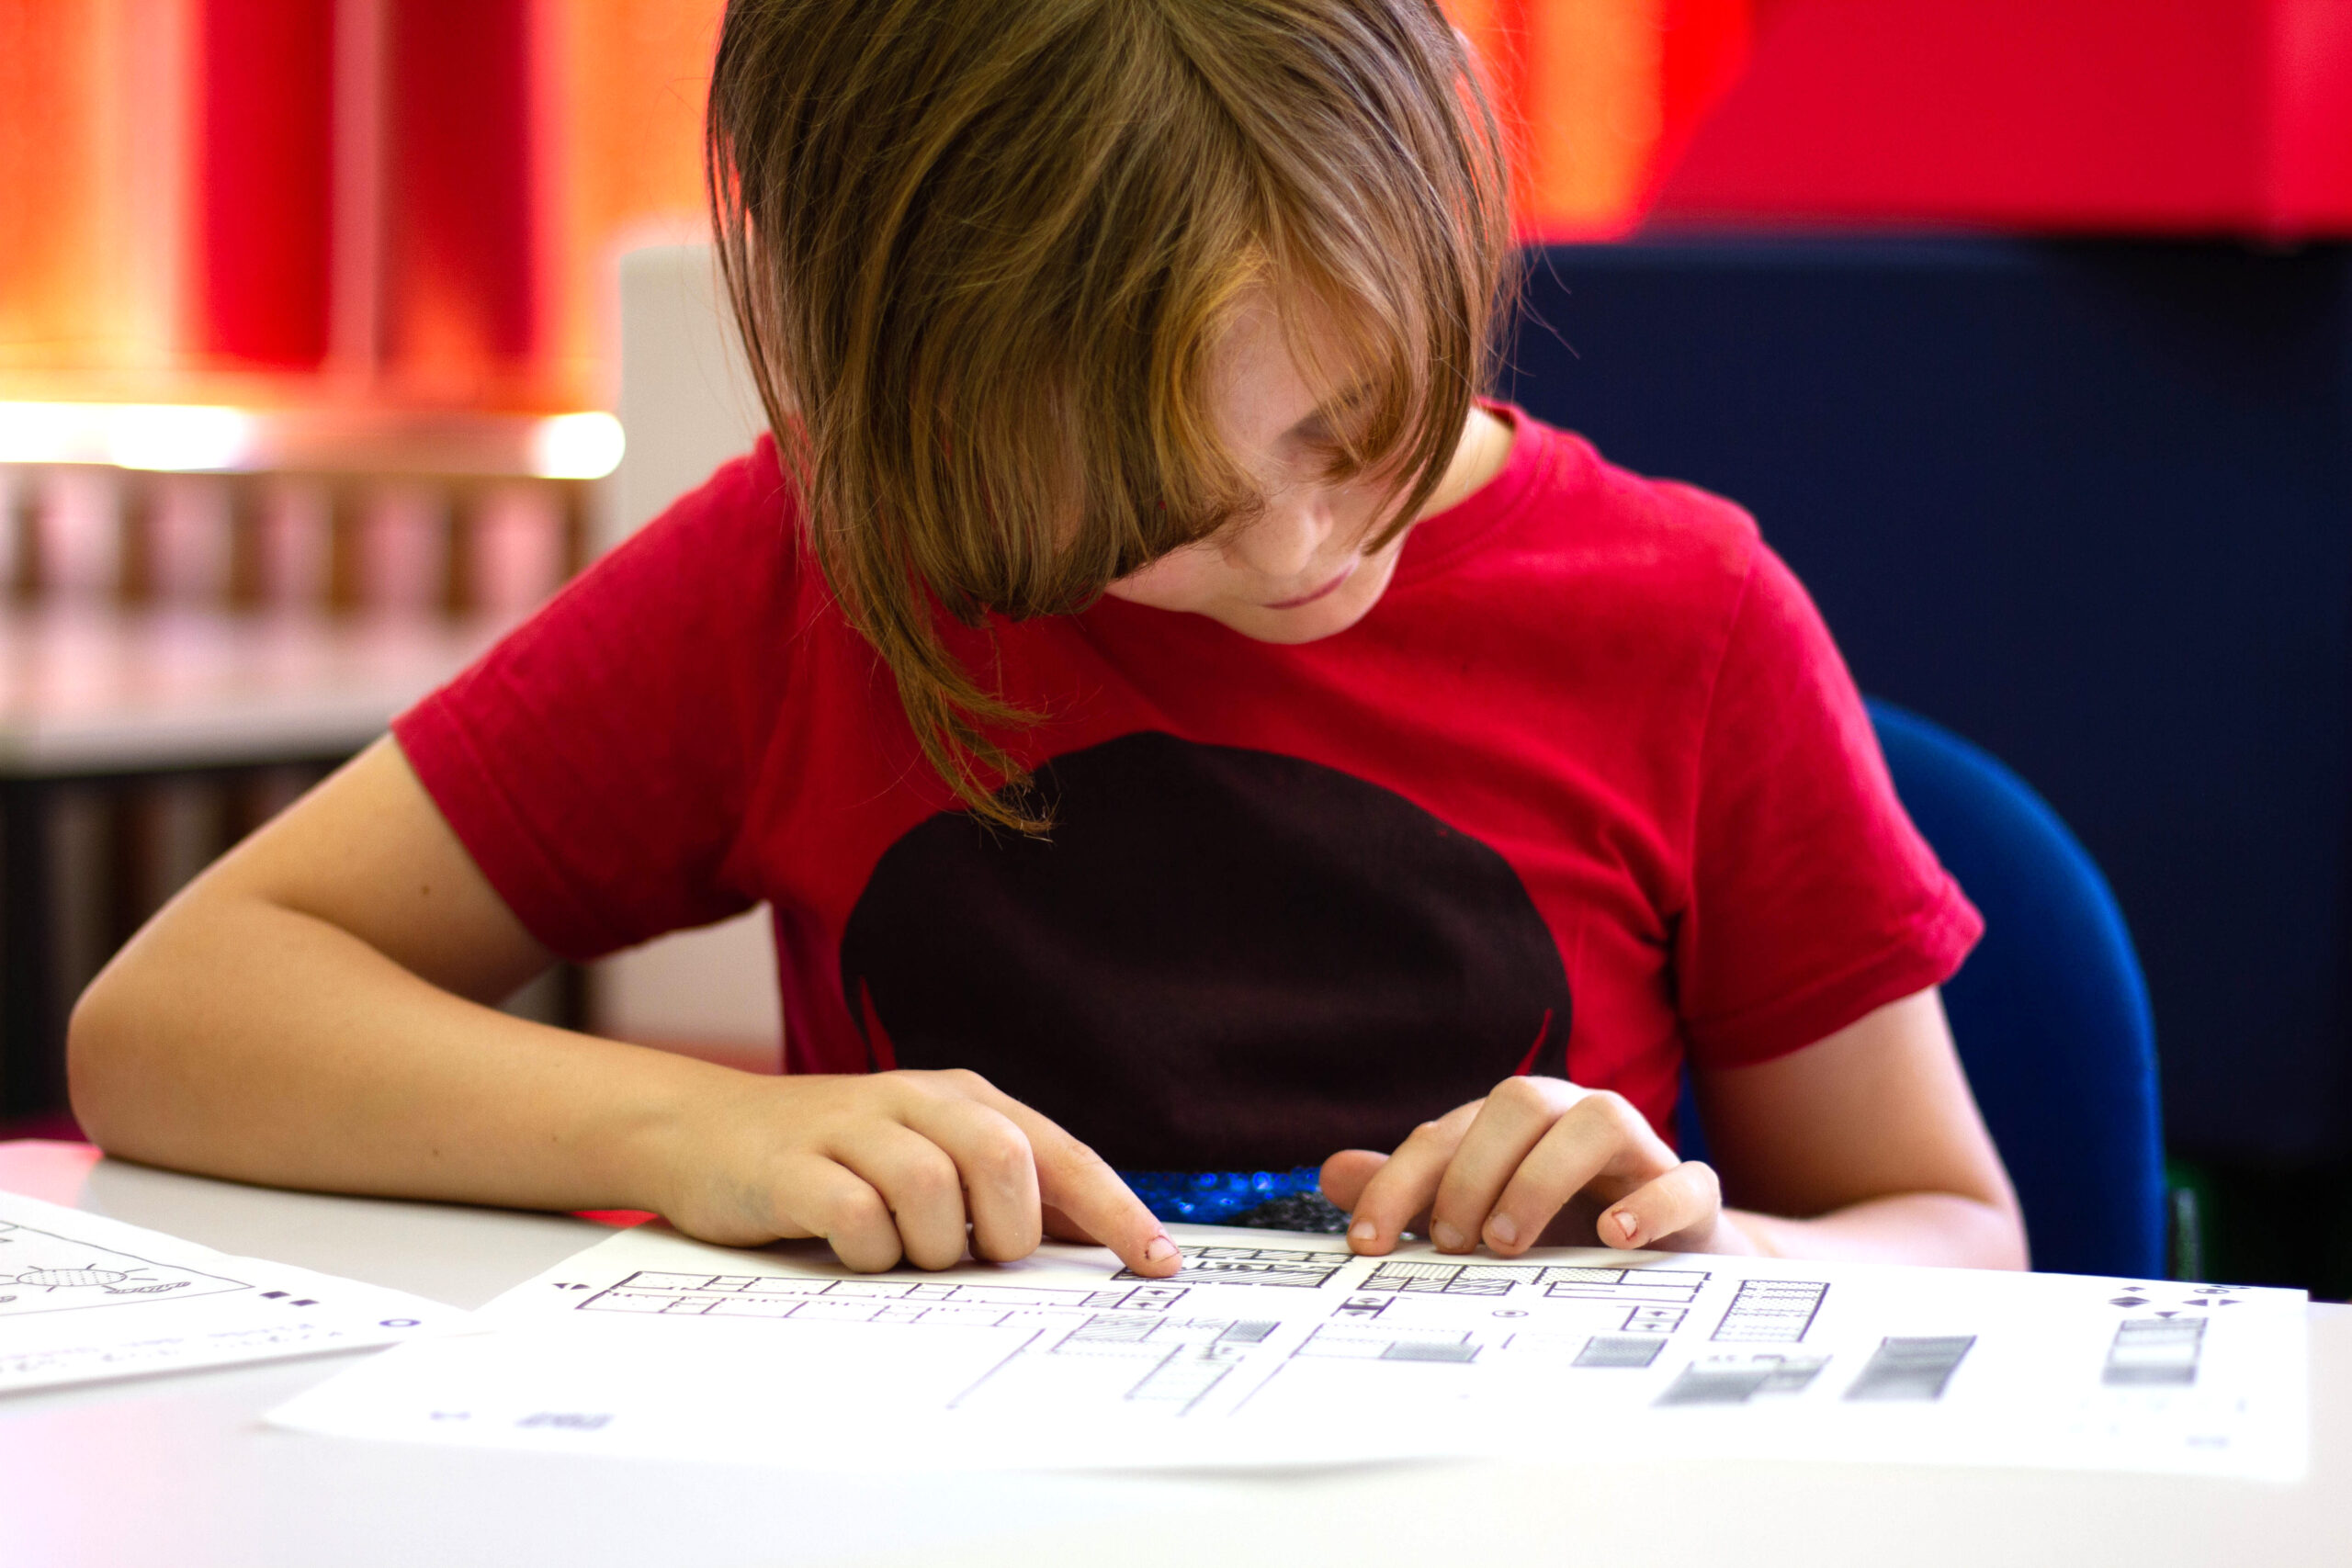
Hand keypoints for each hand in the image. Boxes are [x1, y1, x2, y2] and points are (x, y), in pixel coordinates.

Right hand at [645, 1068, 1179, 1276]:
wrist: (706, 1132)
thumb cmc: (835, 1158)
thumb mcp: (928, 1157)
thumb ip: (1003, 1190)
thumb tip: (1096, 1239)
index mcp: (963, 1101)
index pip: (1062, 1154)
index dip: (1117, 1211)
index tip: (1158, 1263)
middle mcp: (917, 1102)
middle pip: (1006, 1161)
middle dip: (1006, 1229)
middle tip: (974, 1254)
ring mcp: (854, 1129)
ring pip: (934, 1192)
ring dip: (928, 1248)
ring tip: (900, 1250)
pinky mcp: (796, 1166)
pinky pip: (858, 1220)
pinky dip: (867, 1251)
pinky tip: (851, 1248)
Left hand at [1319, 1076, 1726, 1257]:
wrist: (1669, 1258)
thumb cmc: (1561, 1229)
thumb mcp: (1479, 1216)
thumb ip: (1413, 1195)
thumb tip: (1330, 1172)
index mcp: (1513, 1123)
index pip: (1446, 1132)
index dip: (1399, 1182)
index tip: (1366, 1243)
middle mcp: (1572, 1117)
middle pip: (1520, 1101)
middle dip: (1472, 1169)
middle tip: (1450, 1243)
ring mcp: (1639, 1148)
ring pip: (1599, 1119)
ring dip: (1543, 1176)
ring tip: (1508, 1242)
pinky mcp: (1692, 1191)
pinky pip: (1684, 1180)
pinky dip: (1650, 1203)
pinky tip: (1613, 1237)